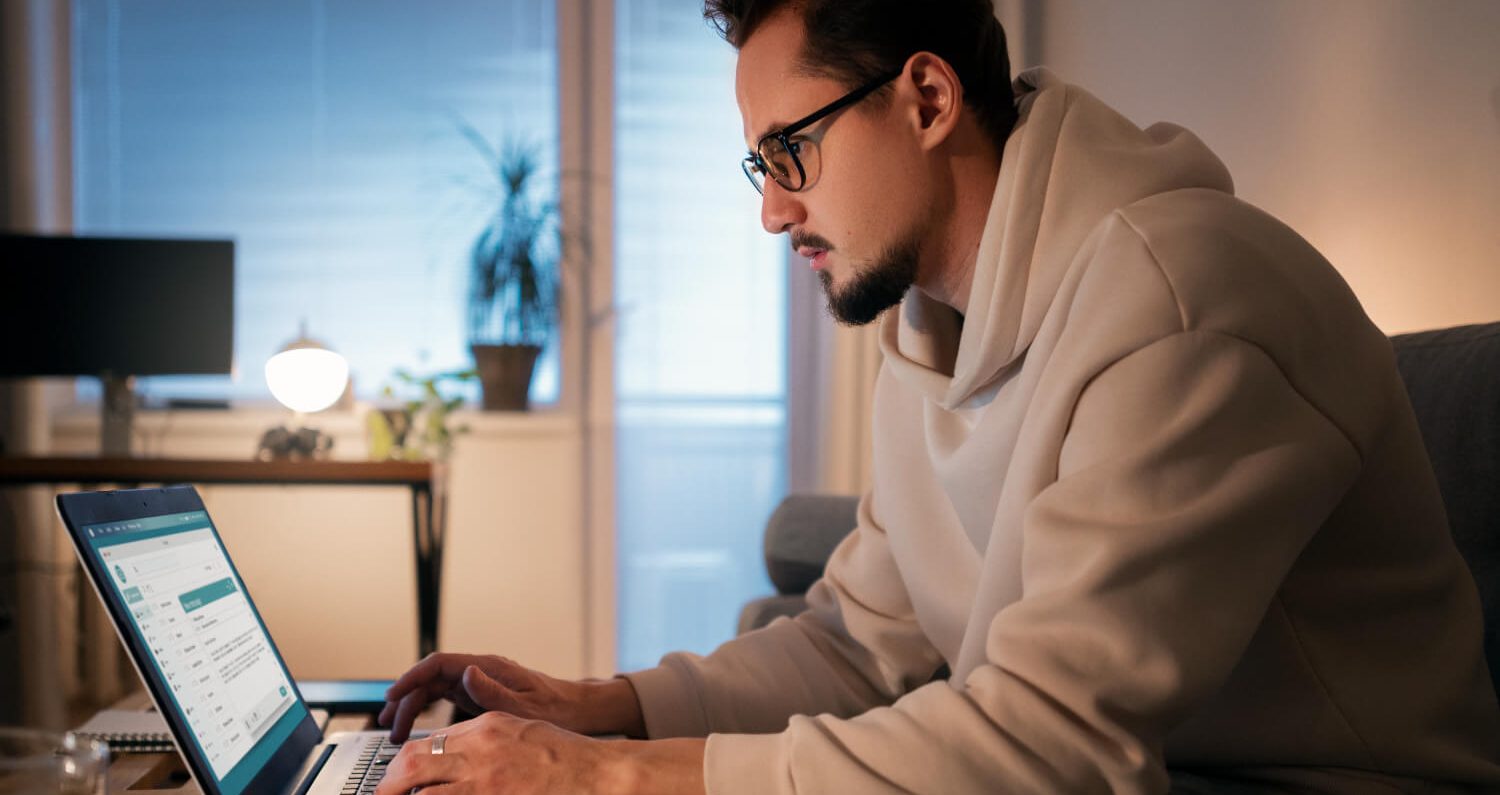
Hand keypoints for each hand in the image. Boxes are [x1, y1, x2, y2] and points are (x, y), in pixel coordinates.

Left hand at [373, 713, 706, 794]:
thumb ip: (479, 731)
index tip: (394, 777)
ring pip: (424, 793)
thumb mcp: (516, 726)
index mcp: (483, 728)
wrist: (595, 773)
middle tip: (382, 794)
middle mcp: (479, 753)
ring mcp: (485, 781)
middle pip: (413, 766)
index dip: (402, 764)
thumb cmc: (563, 753)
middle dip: (390, 784)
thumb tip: (447, 744)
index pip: (426, 743)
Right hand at [378, 653, 645, 741]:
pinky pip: (445, 700)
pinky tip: (416, 728)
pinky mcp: (481, 696)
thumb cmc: (555, 708)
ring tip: (395, 731)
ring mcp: (479, 683)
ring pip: (435, 690)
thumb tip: (467, 672)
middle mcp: (481, 672)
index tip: (392, 694)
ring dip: (412, 707)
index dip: (412, 676)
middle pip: (431, 678)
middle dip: (406, 698)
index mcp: (489, 667)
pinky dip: (427, 713)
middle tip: (389, 726)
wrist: (576, 711)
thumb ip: (494, 691)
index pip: (440, 664)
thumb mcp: (525, 705)